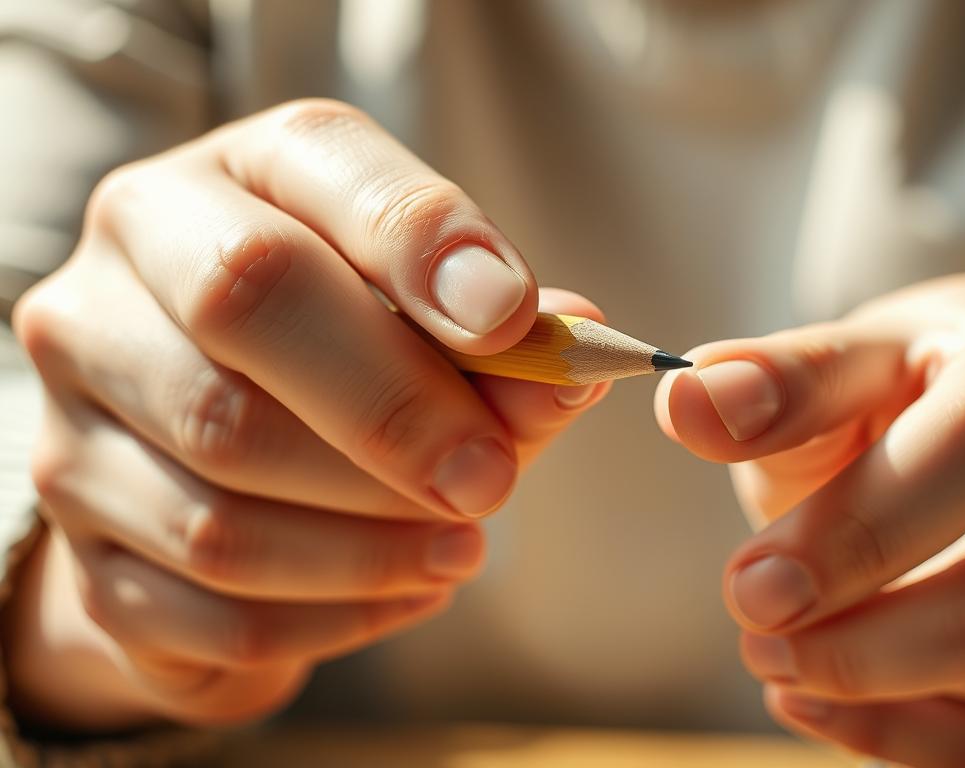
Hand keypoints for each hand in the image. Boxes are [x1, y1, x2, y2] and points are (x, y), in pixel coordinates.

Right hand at [4, 100, 608, 730]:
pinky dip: (334, 613)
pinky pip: (209, 603)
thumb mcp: (424, 324)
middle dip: (396, 410)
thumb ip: (500, 340)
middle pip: (245, 311)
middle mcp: (117, 276)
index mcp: (225, 183)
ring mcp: (72, 415)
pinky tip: (408, 594)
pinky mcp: (81, 550)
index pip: (315, 165)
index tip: (515, 321)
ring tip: (467, 547)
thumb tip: (575, 362)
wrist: (207, 473)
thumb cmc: (343, 367)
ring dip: (374, 537)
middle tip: (496, 478)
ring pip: (221, 482)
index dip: (423, 243)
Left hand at [656, 275, 964, 765]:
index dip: (862, 526)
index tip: (749, 581)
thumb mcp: (848, 368)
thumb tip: (692, 399)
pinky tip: (811, 699)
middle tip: (749, 619)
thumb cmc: (905, 405)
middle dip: (857, 633)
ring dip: (861, 682)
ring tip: (770, 648)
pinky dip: (888, 736)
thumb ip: (776, 381)